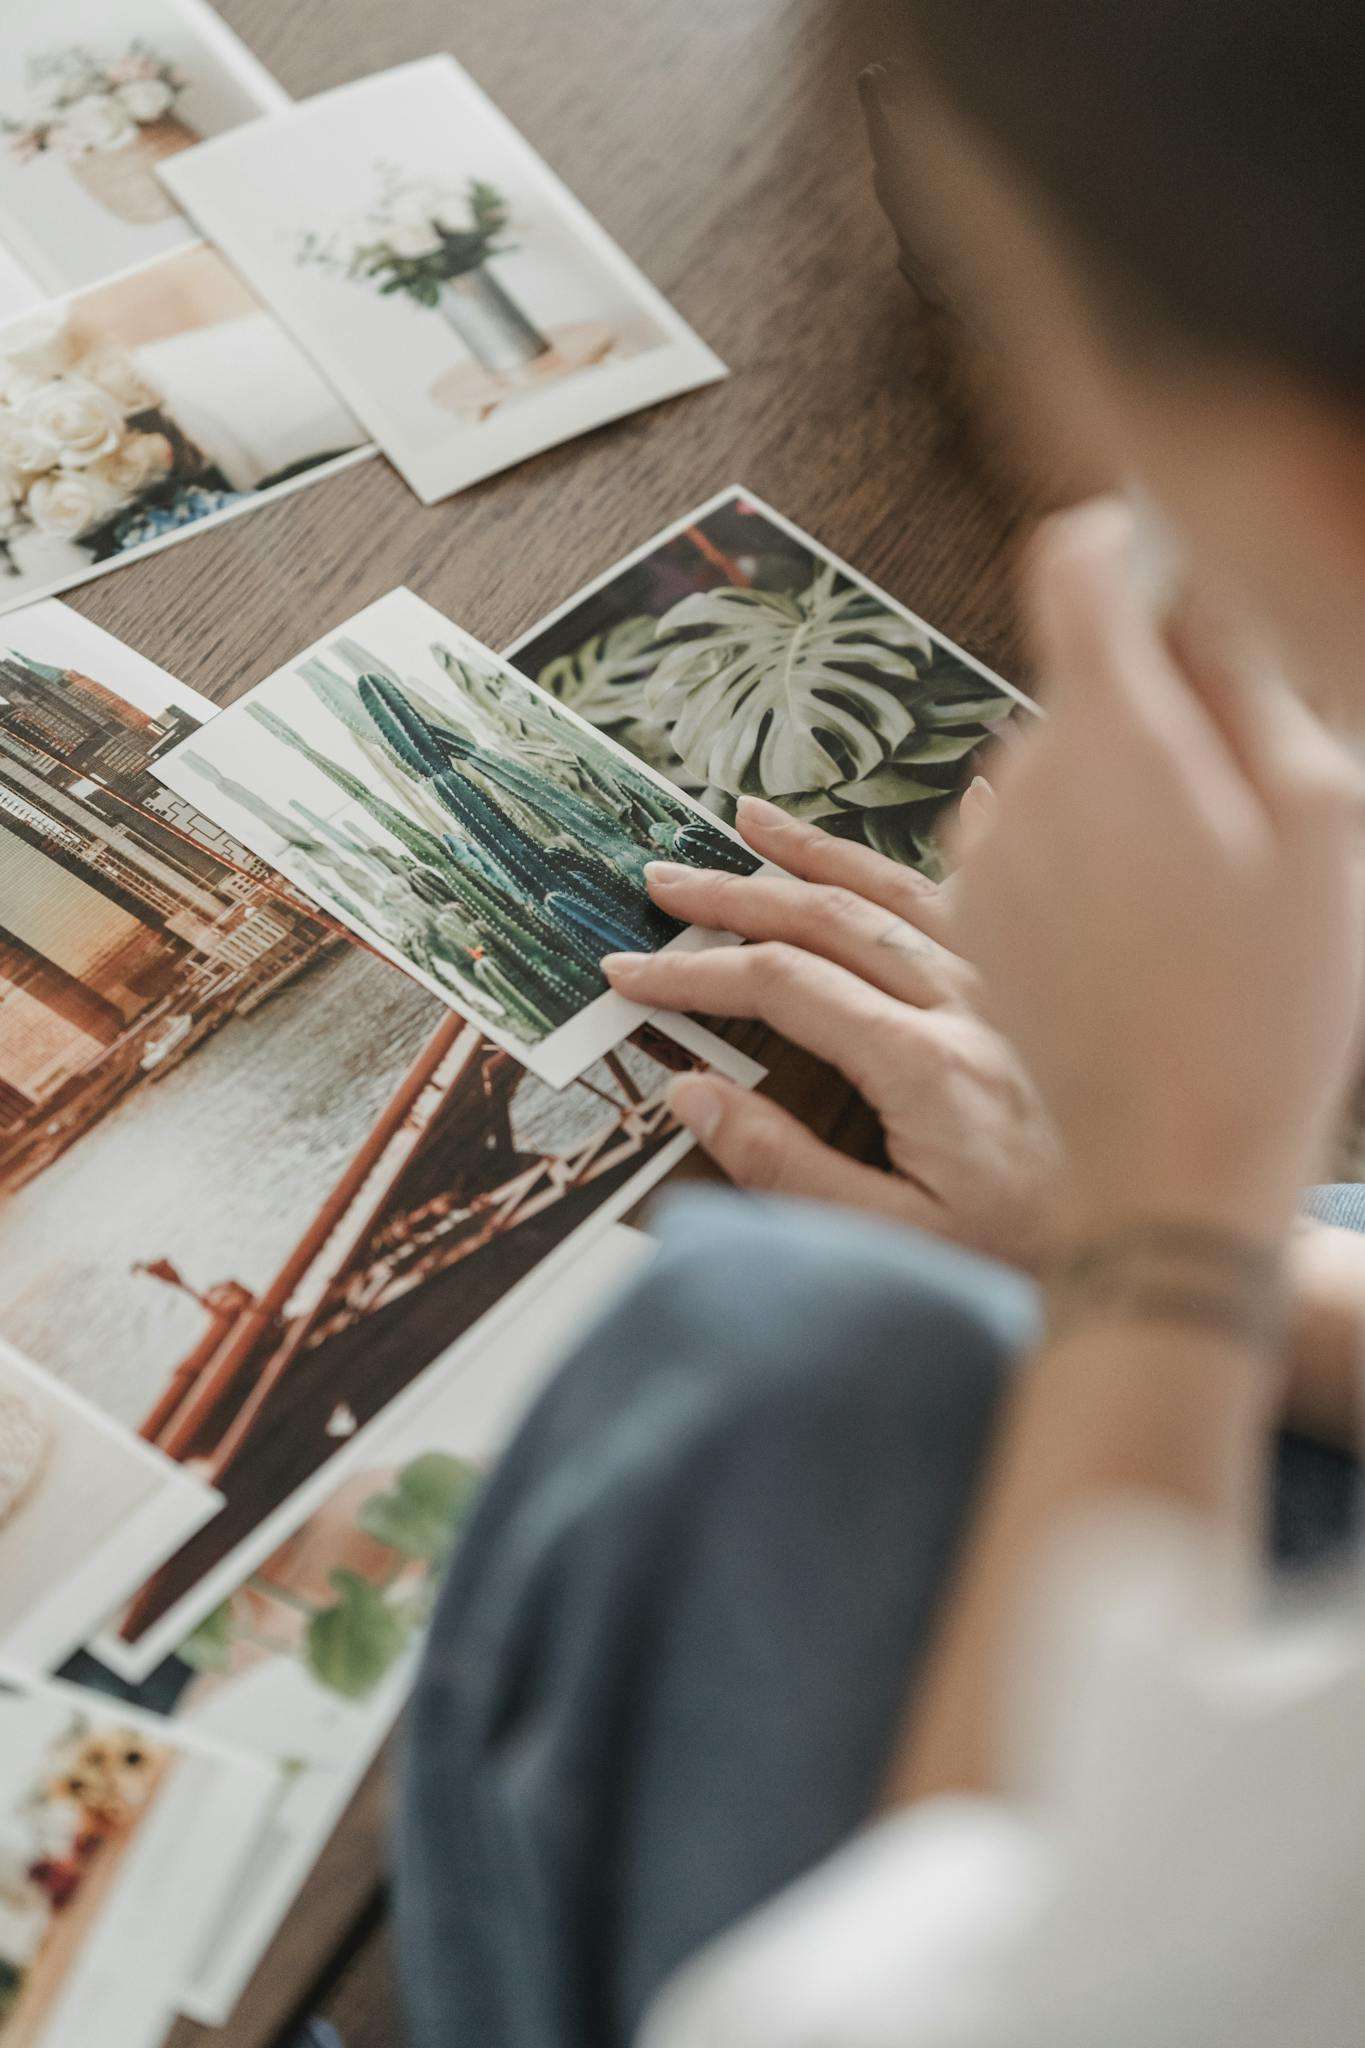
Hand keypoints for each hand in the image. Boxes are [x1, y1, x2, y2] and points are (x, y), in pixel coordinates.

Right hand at [603, 792, 1064, 1269]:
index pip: (781, 986)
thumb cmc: (1026, 1256)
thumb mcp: (894, 1239)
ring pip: (901, 891)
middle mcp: (966, 1003)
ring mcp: (1011, 987)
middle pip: (829, 920)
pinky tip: (974, 797)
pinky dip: (983, 841)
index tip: (629, 971)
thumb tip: (690, 1094)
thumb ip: (786, 1169)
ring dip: (820, 852)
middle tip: (665, 879)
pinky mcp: (1052, 991)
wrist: (1165, 1248)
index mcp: (920, 1062)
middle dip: (736, 895)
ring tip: (753, 819)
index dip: (696, 974)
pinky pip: (1004, 899)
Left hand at [953, 499, 1364, 1242]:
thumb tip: (1205, 594)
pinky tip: (1126, 920)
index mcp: (1118, 739)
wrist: (1172, 1160)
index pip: (1073, 567)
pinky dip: (1064, 844)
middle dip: (1145, 691)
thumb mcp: (1320, 825)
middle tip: (1222, 768)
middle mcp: (1026, 781)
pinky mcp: (968, 917)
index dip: (1119, 542)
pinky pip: (1013, 838)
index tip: (1158, 560)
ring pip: (1044, 763)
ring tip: (1181, 876)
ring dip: (1108, 778)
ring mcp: (985, 853)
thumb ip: (1254, 686)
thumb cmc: (1272, 1003)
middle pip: (1072, 676)